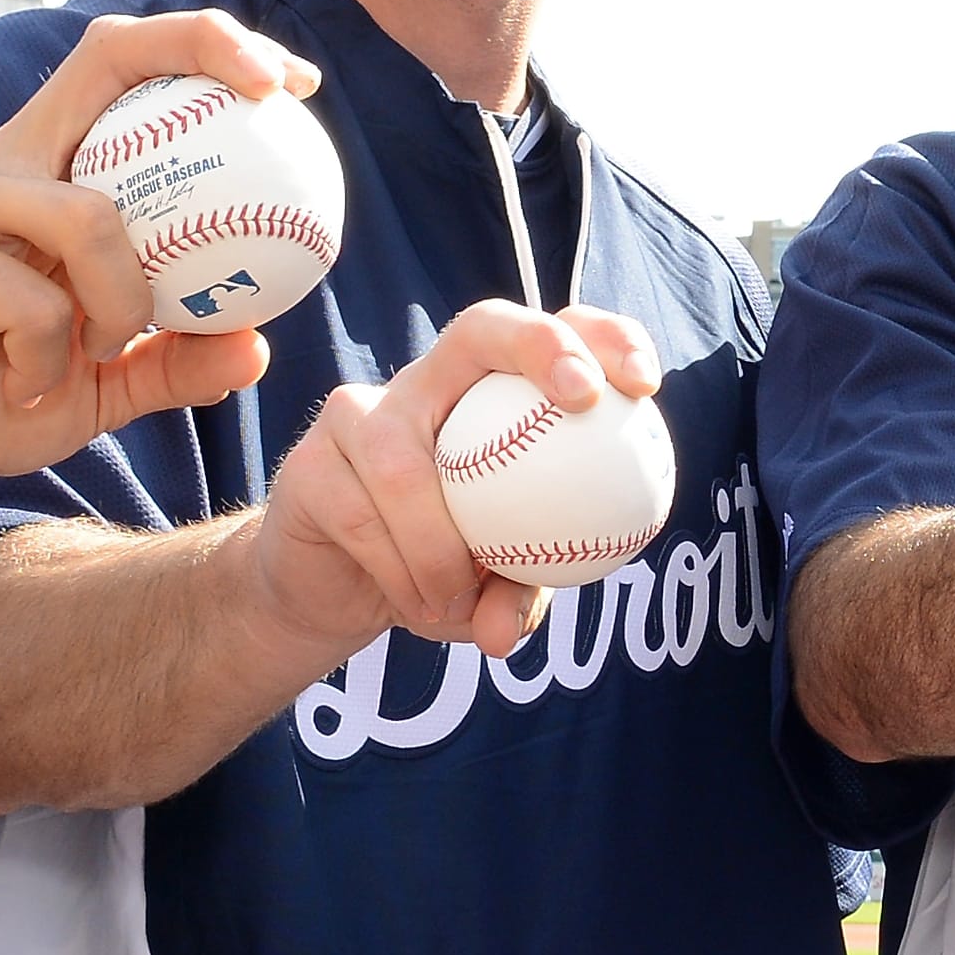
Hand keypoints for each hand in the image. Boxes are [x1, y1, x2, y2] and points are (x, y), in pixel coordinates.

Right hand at [0, 10, 322, 516]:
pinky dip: (52, 356)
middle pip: (103, 56)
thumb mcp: (102, 384)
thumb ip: (170, 359)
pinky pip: (33, 302)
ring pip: (90, 216)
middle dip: (202, 49)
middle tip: (276, 100)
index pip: (123, 67)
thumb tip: (257, 346)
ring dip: (125, 299)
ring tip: (102, 350)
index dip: (206, 47)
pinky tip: (27, 383)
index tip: (290, 85)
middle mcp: (1, 159)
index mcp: (46, 169)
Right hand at [250, 301, 660, 663]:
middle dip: (537, 345)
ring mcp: (359, 413)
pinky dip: (400, 570)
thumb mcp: (493, 587)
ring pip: (404, 457)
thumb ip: (517, 592)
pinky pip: (362, 514)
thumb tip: (505, 628)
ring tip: (458, 598)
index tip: (644, 385)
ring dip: (440, 544)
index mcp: (487, 397)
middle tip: (581, 399)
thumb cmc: (433, 571)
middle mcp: (426, 385)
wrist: (331, 595)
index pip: (551, 335)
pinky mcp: (310, 461)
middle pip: (480, 325)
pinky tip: (416, 603)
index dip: (601, 338)